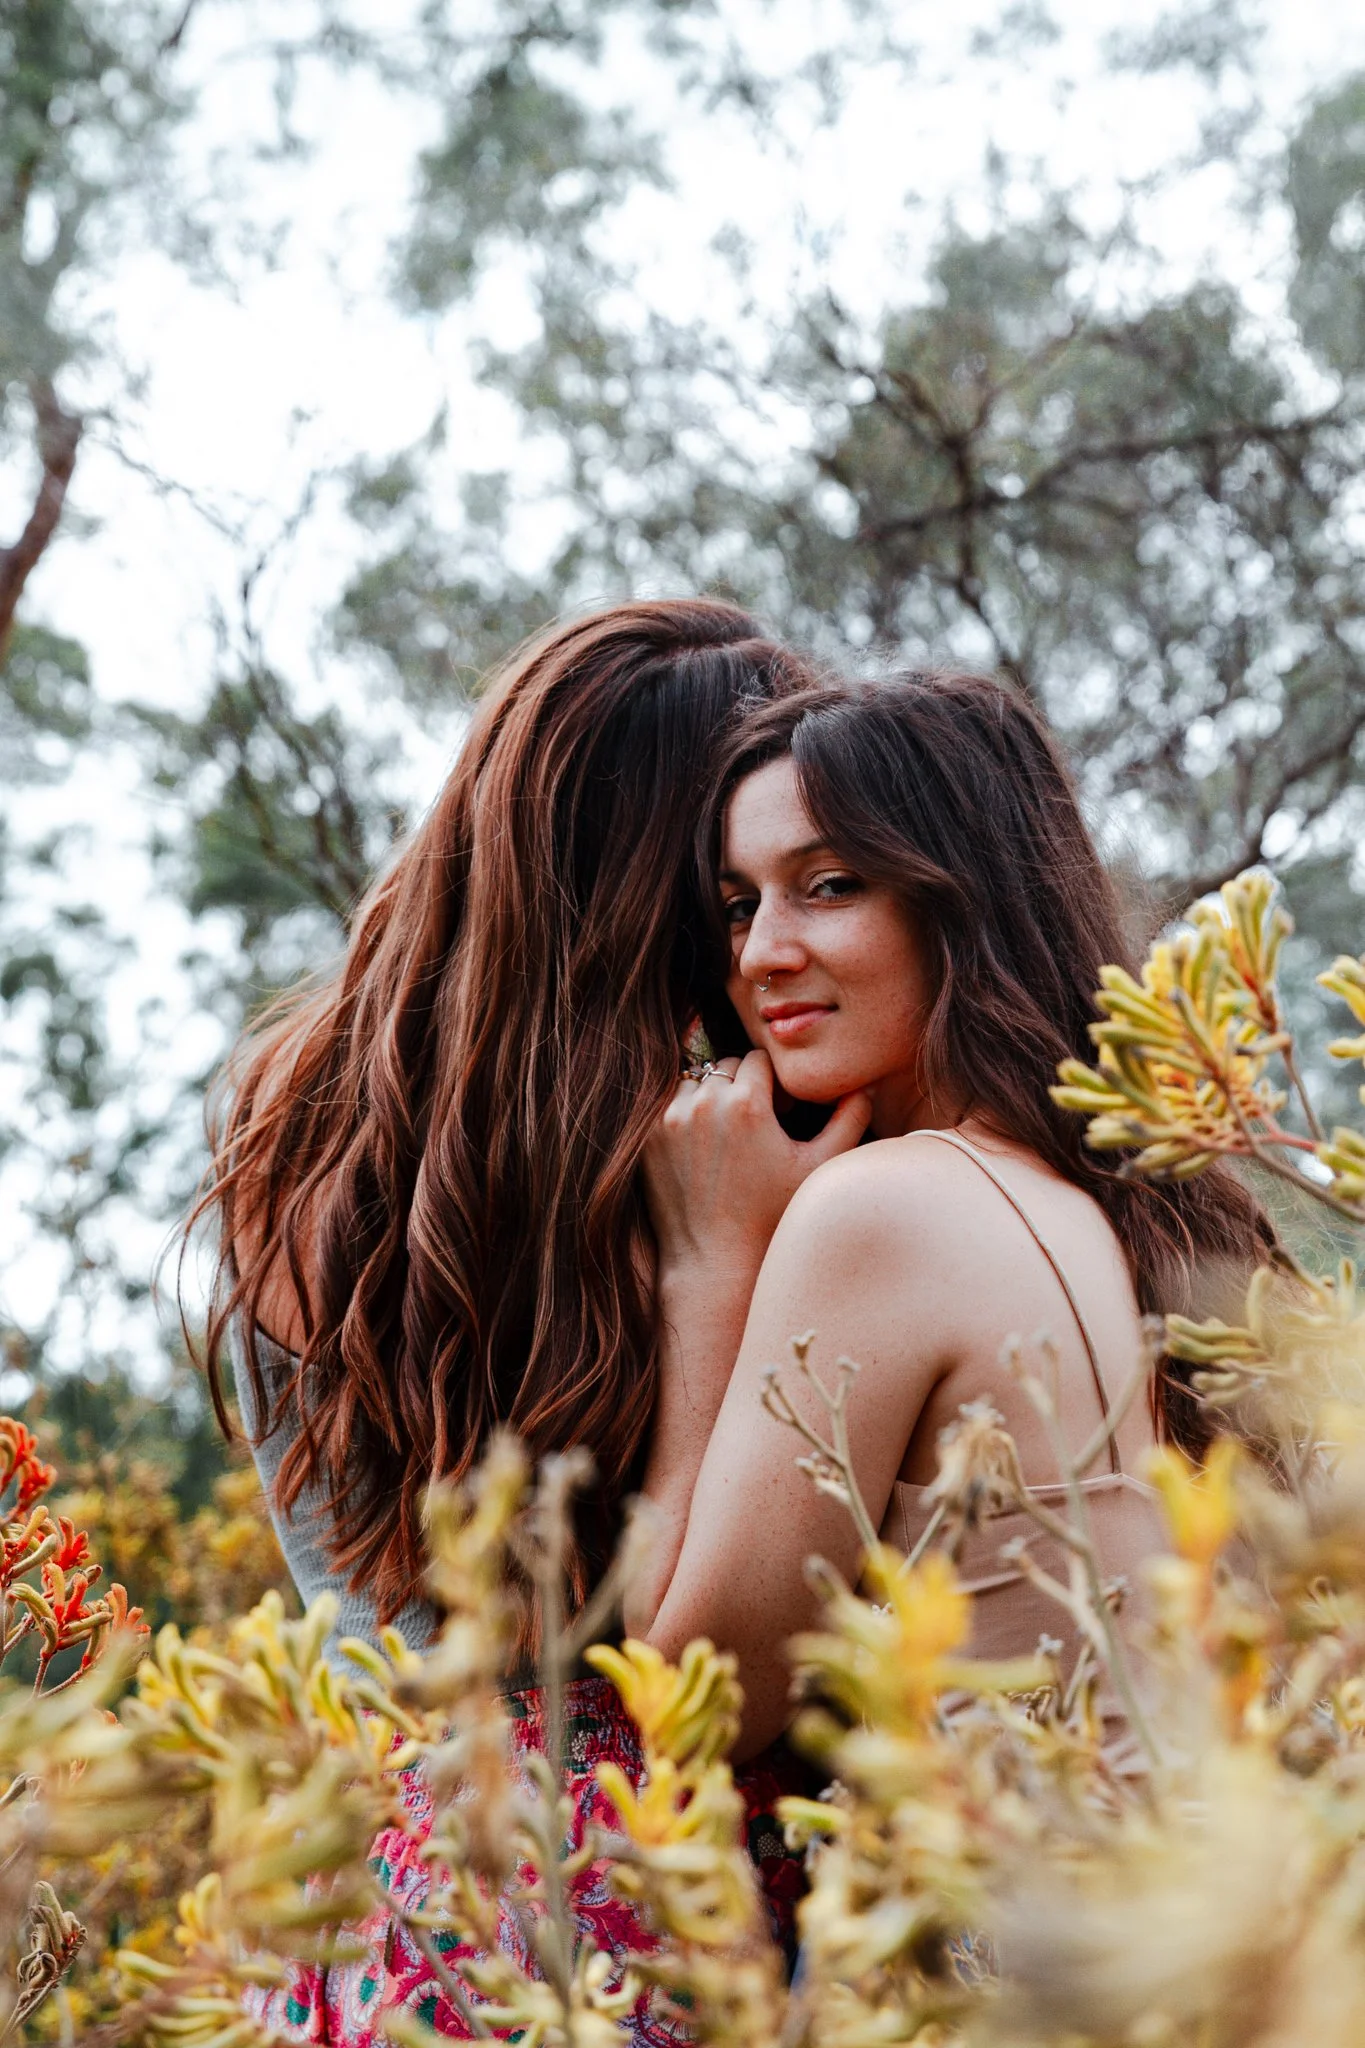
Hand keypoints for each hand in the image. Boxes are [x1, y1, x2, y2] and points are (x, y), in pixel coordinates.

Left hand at [644, 1050, 872, 1281]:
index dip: (775, 1083)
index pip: (760, 1059)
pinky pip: (667, 1104)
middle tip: (758, 1122)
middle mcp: (704, 1104)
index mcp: (746, 1103)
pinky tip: (702, 1146)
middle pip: (727, 1066)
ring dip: (712, 1095)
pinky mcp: (648, 1137)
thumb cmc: (773, 1218)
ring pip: (695, 1081)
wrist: (716, 1261)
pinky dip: (685, 1113)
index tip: (781, 1111)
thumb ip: (850, 1118)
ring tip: (729, 1132)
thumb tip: (861, 1086)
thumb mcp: (820, 1168)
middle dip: (744, 1085)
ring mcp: (669, 1119)